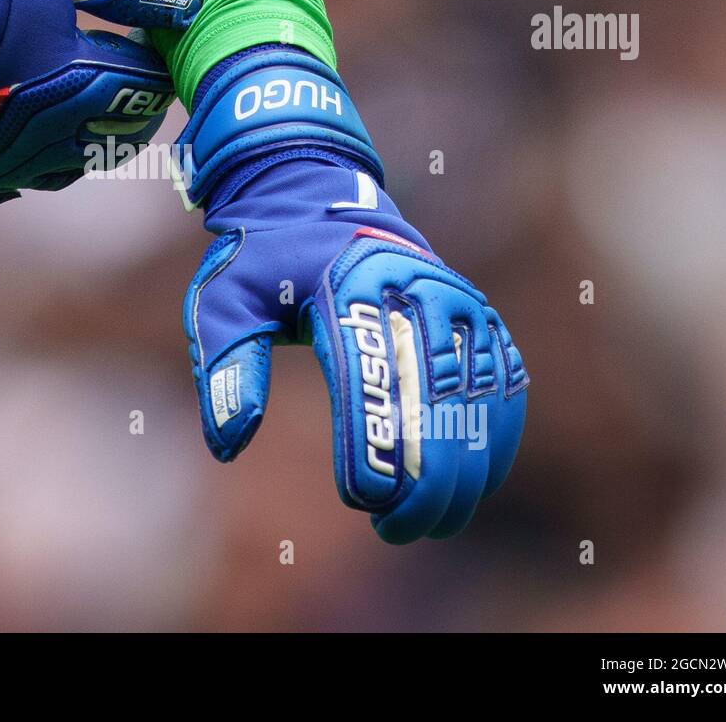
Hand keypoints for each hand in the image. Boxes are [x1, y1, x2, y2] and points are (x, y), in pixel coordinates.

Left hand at [174, 49, 526, 542]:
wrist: (316, 195)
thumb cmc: (265, 260)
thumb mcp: (222, 300)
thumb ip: (224, 368)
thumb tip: (230, 446)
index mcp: (348, 283)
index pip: (368, 373)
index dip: (372, 441)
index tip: (362, 499)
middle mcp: (415, 288)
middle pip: (433, 395)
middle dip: (422, 475)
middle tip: (394, 530)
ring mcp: (457, 300)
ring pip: (477, 399)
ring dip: (463, 472)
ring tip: (429, 524)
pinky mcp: (479, 315)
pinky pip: (503, 384)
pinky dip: (496, 439)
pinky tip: (476, 487)